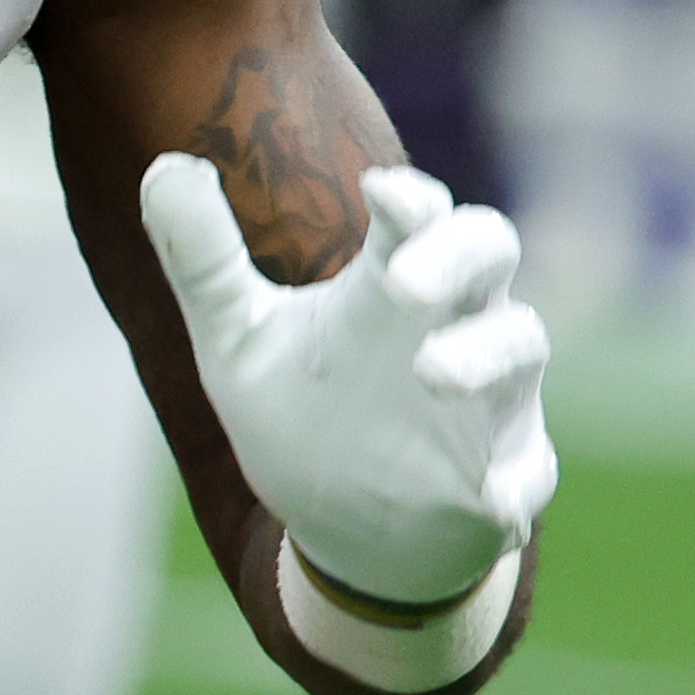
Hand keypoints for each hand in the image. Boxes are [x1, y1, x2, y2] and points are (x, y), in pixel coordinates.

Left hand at [140, 154, 555, 609]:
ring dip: (485, 356)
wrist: (349, 527)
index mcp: (388, 280)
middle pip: (492, 249)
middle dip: (458, 254)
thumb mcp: (235, 336)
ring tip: (432, 373)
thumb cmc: (300, 409)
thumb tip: (165, 167)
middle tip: (403, 282)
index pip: (419, 213)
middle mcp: (453, 321)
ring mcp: (490, 398)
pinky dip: (517, 481)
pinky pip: (530, 471)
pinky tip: (494, 497)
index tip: (380, 190)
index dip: (411, 196)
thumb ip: (202, 260)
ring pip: (520, 345)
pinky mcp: (505, 476)